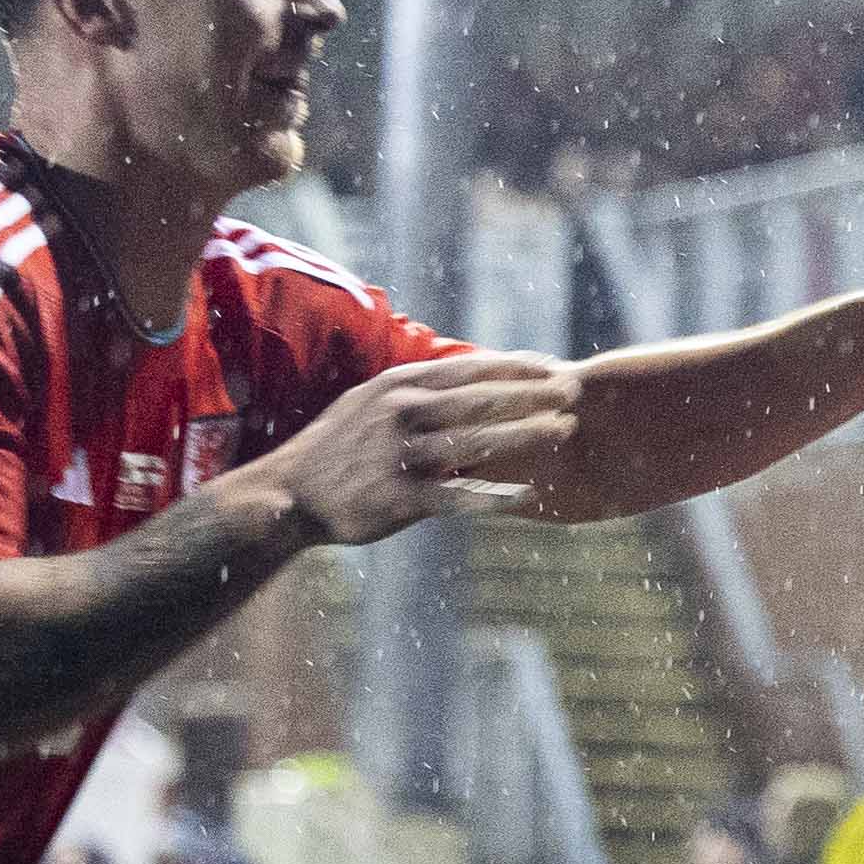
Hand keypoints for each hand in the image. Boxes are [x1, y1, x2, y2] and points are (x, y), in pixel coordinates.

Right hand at [268, 351, 583, 541]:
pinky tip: (529, 494)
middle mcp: (401, 414)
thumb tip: (470, 371)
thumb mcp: (371, 401)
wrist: (289, 495)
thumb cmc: (340, 447)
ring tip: (565, 429)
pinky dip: (494, 496)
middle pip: (480, 399)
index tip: (553, 364)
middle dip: (532, 393)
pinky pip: (458, 497)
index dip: (515, 365)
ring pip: (476, 442)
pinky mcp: (399, 499)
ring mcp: (400, 456)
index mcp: (397, 386)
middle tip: (574, 390)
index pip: (468, 369)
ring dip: (525, 433)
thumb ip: (417, 387)